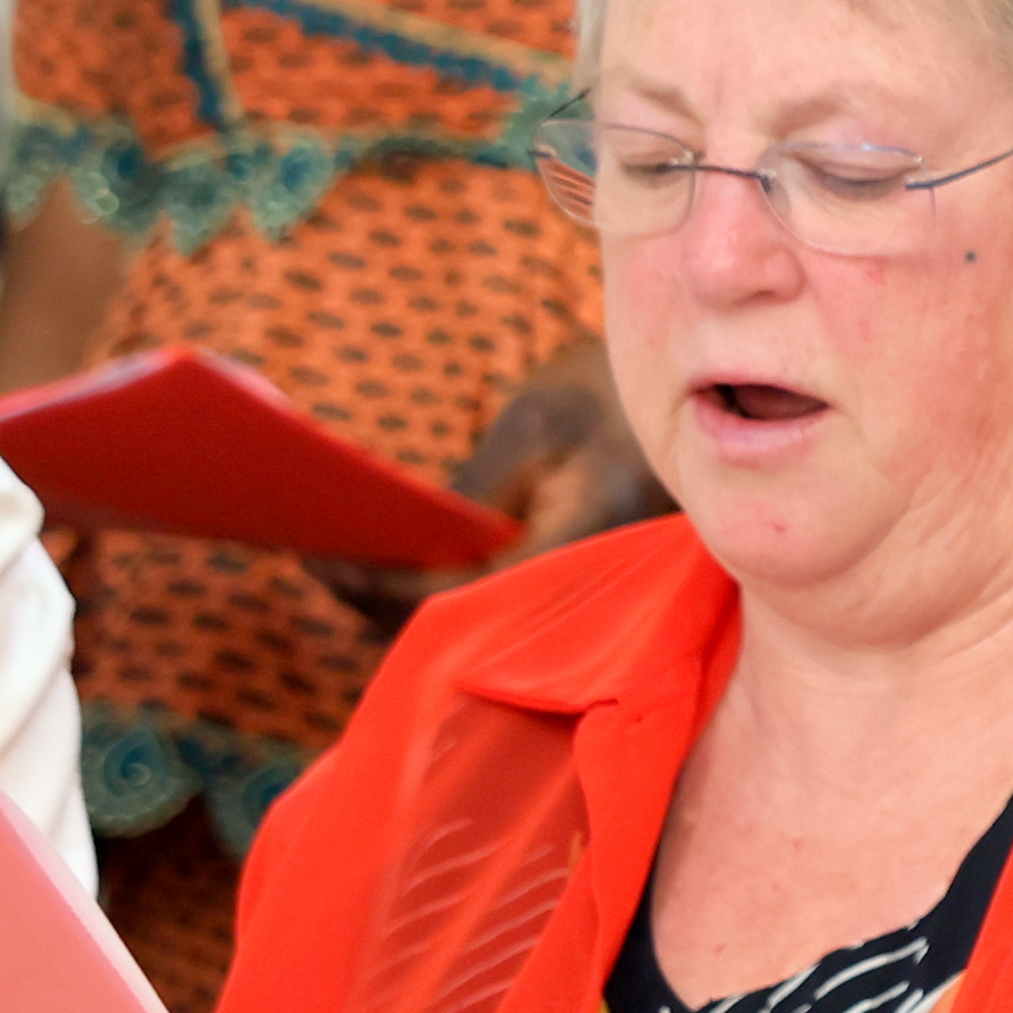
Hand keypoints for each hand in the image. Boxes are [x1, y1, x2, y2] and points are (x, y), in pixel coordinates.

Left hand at [314, 339, 676, 630]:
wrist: (696, 389)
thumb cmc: (608, 392)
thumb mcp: (534, 424)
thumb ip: (477, 493)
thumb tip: (400, 549)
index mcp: (583, 534)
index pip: (466, 592)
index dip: (383, 587)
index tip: (319, 555)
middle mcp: (589, 577)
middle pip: (471, 623)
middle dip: (383, 601)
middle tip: (316, 558)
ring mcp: (584, 583)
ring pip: (482, 617)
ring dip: (408, 596)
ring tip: (344, 556)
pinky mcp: (574, 573)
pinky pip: (499, 596)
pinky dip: (442, 583)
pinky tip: (402, 556)